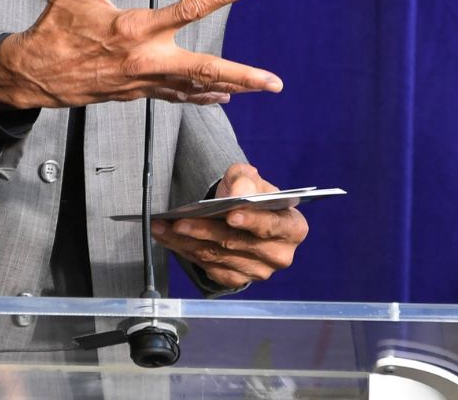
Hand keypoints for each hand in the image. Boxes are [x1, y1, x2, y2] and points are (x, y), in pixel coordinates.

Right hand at [0, 0, 280, 107]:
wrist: (35, 75)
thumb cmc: (56, 26)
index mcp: (134, 28)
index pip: (188, 9)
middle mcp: (145, 58)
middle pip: (205, 68)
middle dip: (242, 74)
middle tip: (274, 81)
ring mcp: (144, 80)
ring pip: (196, 86)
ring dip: (231, 86)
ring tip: (262, 86)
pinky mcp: (139, 93)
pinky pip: (177, 96)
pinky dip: (201, 95)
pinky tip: (223, 96)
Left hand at [152, 163, 307, 289]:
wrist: (242, 215)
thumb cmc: (251, 195)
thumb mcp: (249, 178)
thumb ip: (245, 180)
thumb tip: (238, 194)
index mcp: (292, 227)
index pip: (272, 226)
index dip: (252, 221)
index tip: (230, 215)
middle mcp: (279, 255)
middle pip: (237, 243)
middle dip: (204, 230)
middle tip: (179, 220)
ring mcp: (258, 272)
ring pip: (217, 256)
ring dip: (186, 241)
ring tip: (165, 227)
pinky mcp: (237, 279)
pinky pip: (207, 267)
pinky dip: (185, 251)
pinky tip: (169, 239)